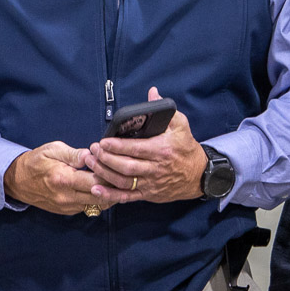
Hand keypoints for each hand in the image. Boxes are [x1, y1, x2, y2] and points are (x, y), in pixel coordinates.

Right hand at [3, 141, 108, 215]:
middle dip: (114, 186)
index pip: (95, 180)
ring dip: (109, 195)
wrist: (17, 180)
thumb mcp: (52, 149)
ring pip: (97, 205)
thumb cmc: (35, 162)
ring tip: (117, 183)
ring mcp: (66, 207)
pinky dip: (99, 200)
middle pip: (100, 196)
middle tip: (123, 175)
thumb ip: (73, 153)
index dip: (109, 173)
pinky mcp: (67, 212)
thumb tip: (91, 154)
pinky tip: (104, 189)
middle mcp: (66, 197)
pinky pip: (89, 208)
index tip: (115, 164)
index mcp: (63, 179)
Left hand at [85, 87, 206, 203]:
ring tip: (91, 163)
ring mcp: (151, 183)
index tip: (103, 141)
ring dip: (104, 173)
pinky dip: (110, 195)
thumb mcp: (181, 125)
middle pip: (126, 166)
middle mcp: (155, 168)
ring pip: (123, 181)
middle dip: (106, 158)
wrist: (198, 176)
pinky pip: (126, 197)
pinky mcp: (147, 194)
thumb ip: (164, 108)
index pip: (136, 148)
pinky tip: (96, 189)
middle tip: (93, 150)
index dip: (117, 146)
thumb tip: (152, 92)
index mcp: (162, 149)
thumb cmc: (187, 149)